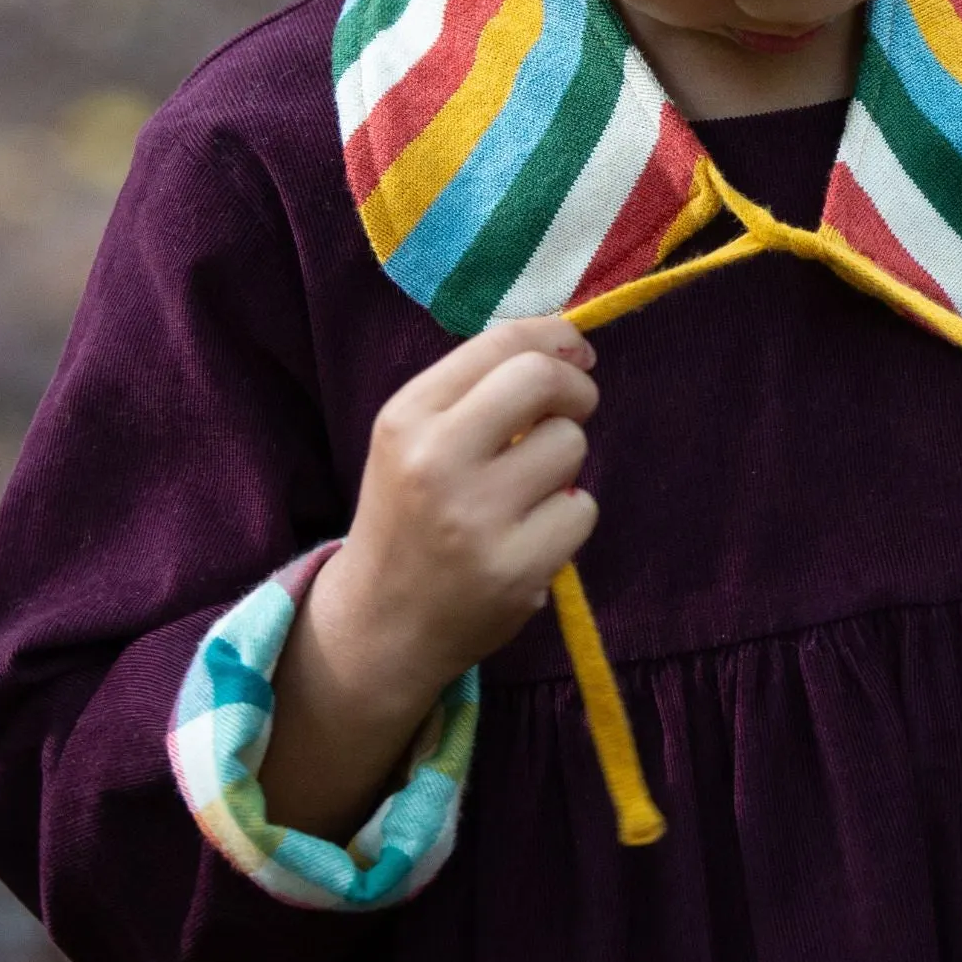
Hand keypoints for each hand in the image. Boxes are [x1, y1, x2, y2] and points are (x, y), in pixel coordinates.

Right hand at [323, 316, 602, 696]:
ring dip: (564, 462)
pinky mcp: (515, 569)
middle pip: (542, 379)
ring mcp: (475, 518)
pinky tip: (528, 537)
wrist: (380, 623)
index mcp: (408, 417)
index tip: (576, 353)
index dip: (556, 337)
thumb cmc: (413, 513)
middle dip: (575, 388)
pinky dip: (567, 518)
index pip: (502, 343)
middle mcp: (435, 460)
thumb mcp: (417, 438)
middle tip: (570, 411)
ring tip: (524, 492)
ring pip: (570, 445)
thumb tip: (573, 346)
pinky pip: (582, 508)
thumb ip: (481, 388)